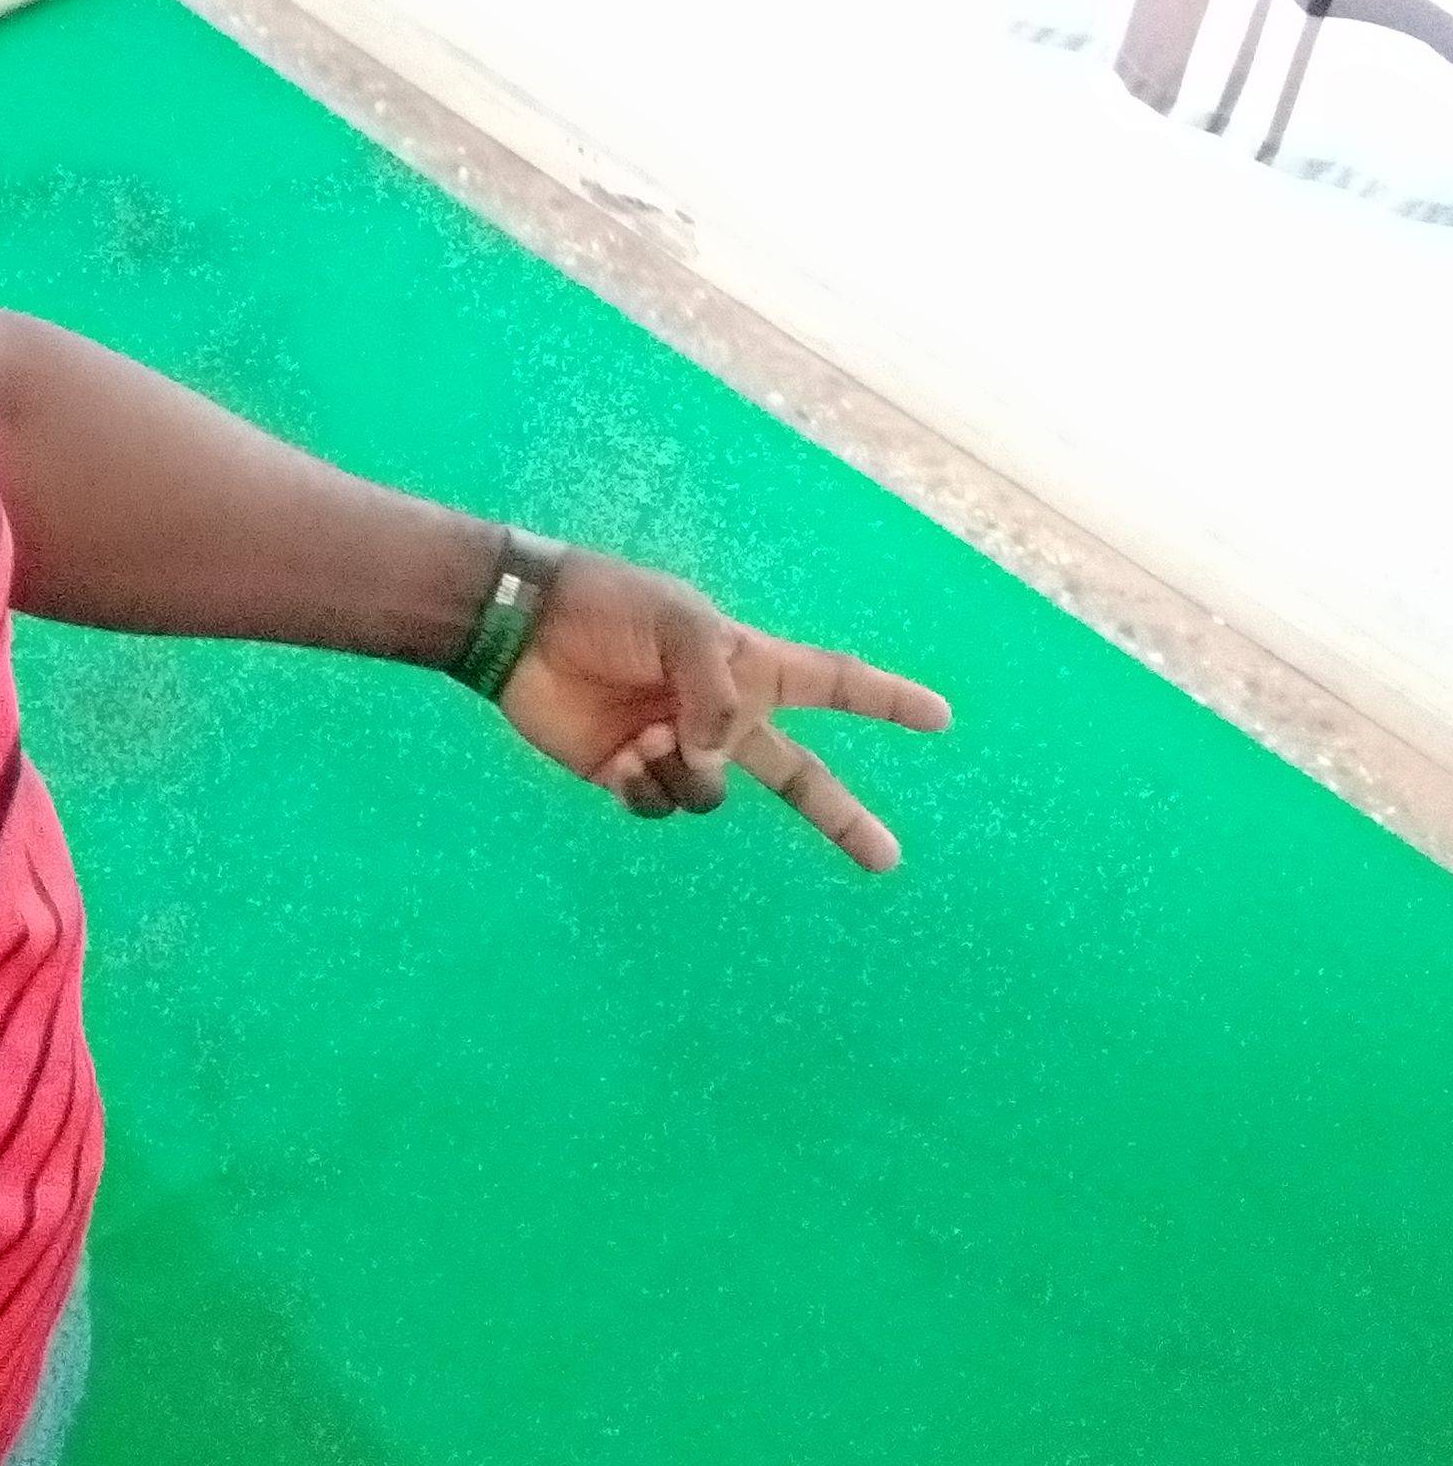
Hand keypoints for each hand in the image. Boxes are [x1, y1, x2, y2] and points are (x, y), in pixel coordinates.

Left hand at [496, 550, 951, 872]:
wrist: (524, 628)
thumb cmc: (606, 606)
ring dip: (688, 775)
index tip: (940, 718)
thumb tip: (717, 761)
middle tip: (888, 860)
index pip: (834, 684)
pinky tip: (619, 756)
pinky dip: (644, 788)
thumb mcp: (679, 624)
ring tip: (648, 734)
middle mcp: (719, 715)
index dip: (886, 700)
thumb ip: (714, 692)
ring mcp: (675, 750)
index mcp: (749, 666)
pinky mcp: (626, 775)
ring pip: (711, 797)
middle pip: (797, 775)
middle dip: (842, 817)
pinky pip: (658, 808)